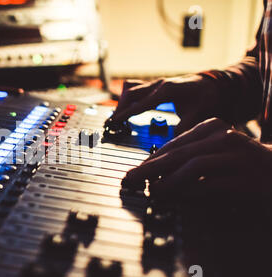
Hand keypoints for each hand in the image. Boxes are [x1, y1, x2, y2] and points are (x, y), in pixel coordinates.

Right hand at [107, 75, 222, 133]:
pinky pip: (137, 89)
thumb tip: (172, 143)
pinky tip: (128, 108)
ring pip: (131, 89)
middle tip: (112, 122)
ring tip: (117, 116)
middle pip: (130, 94)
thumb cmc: (206, 97)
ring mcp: (156, 83)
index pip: (139, 104)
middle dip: (119, 108)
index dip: (125, 113)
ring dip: (123, 102)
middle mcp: (158, 84)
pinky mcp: (156, 85)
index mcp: (166, 91)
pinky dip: (129, 98)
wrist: (213, 84)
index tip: (114, 122)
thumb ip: (184, 128)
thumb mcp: (198, 114)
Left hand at [124, 118, 271, 201]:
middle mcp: (225, 138)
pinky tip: (177, 197)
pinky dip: (190, 191)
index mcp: (213, 128)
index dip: (151, 159)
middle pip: (178, 153)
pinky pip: (212, 184)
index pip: (174, 144)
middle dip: (149, 168)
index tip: (134, 172)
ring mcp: (237, 157)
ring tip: (153, 191)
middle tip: (131, 180)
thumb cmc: (240, 165)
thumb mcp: (213, 154)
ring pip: (194, 165)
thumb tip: (153, 172)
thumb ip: (187, 158)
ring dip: (168, 180)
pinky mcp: (246, 180)